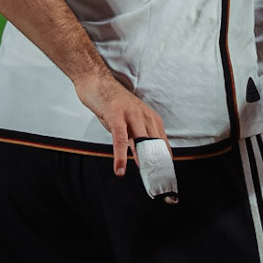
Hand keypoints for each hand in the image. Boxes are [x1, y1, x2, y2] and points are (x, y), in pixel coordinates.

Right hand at [72, 64, 168, 178]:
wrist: (97, 82)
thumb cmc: (113, 104)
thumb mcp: (128, 124)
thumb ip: (136, 140)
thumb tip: (142, 160)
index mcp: (150, 118)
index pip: (163, 143)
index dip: (165, 161)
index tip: (165, 176)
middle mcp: (144, 115)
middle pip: (155, 144)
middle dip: (158, 164)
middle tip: (158, 181)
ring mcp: (131, 114)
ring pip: (141, 141)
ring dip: (143, 161)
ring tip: (145, 176)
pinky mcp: (116, 114)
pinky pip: (120, 138)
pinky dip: (120, 155)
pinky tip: (120, 168)